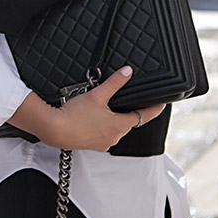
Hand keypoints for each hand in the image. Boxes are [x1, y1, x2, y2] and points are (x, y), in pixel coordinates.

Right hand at [8, 67, 165, 151]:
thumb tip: (127, 72)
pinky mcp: (93, 145)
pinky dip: (103, 126)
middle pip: (129, 122)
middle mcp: (114, 137)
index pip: (144, 116)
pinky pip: (105, 134)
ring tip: (102, 108)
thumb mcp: (97, 95)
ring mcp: (104, 143)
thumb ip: (115, 83)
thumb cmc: (74, 115)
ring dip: (114, 119)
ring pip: (116, 129)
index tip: (162, 105)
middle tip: (123, 100)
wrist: (55, 130)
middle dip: (128, 112)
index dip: (154, 110)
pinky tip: (92, 119)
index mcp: (120, 125)